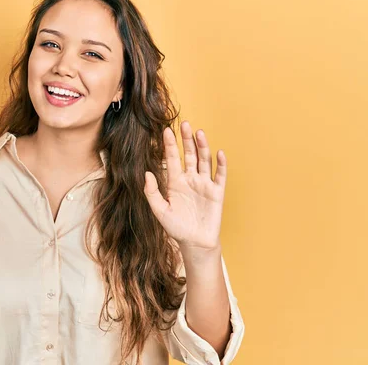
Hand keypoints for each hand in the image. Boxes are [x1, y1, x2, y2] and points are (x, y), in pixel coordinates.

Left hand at [144, 121, 226, 251]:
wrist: (194, 243)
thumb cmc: (176, 228)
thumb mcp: (160, 211)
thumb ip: (152, 192)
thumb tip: (147, 173)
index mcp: (175, 182)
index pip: (172, 159)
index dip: (169, 145)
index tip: (166, 130)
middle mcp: (190, 179)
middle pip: (189, 155)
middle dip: (186, 140)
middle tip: (184, 124)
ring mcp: (204, 184)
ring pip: (204, 160)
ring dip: (202, 147)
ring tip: (199, 133)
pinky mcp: (217, 192)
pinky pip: (219, 175)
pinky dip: (220, 164)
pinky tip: (219, 153)